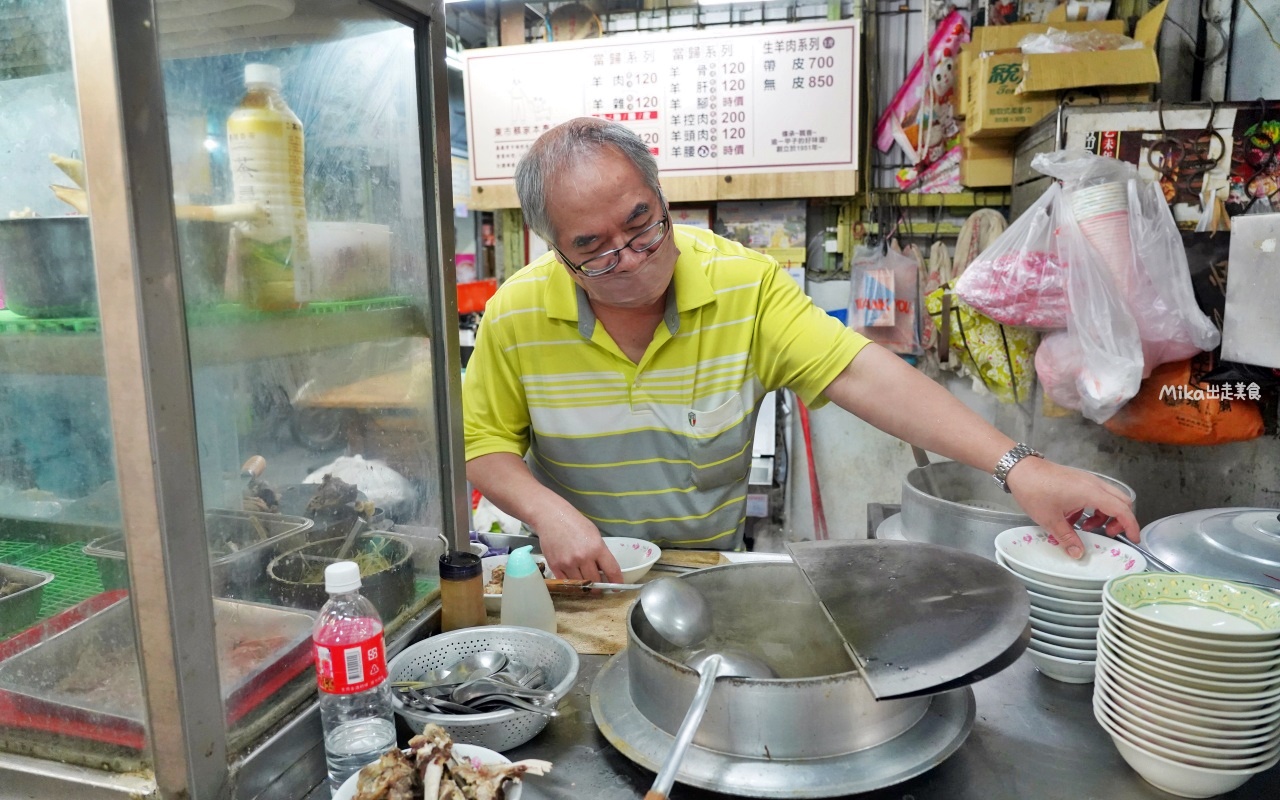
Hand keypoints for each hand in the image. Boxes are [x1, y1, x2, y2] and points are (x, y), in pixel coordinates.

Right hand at [528, 508, 623, 583]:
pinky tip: (572, 577)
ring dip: (584, 585)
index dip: (616, 582)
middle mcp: (583, 557)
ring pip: (580, 584)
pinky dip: (571, 582)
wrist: (551, 517)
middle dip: (597, 586)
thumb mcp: (594, 534)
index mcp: (597, 547)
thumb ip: (600, 552)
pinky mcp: (555, 566)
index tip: (617, 587)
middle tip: (597, 584)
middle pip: (595, 582)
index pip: (611, 570)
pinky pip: (566, 582)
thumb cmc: (575, 523)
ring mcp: (568, 563)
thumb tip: (604, 570)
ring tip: (584, 581)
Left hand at [1005, 458, 1139, 558]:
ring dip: (1104, 514)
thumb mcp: (1050, 520)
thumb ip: (1067, 538)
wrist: (1020, 469)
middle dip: (1120, 520)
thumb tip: (1078, 554)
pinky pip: (1095, 494)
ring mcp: (1086, 479)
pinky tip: (1074, 518)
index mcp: (1091, 492)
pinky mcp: (1078, 479)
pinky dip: (1092, 507)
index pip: (1122, 509)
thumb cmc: (1034, 491)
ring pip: (1109, 498)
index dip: (1131, 525)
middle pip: (1121, 501)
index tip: (1133, 539)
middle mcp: (1094, 484)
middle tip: (1107, 533)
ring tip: (1086, 527)